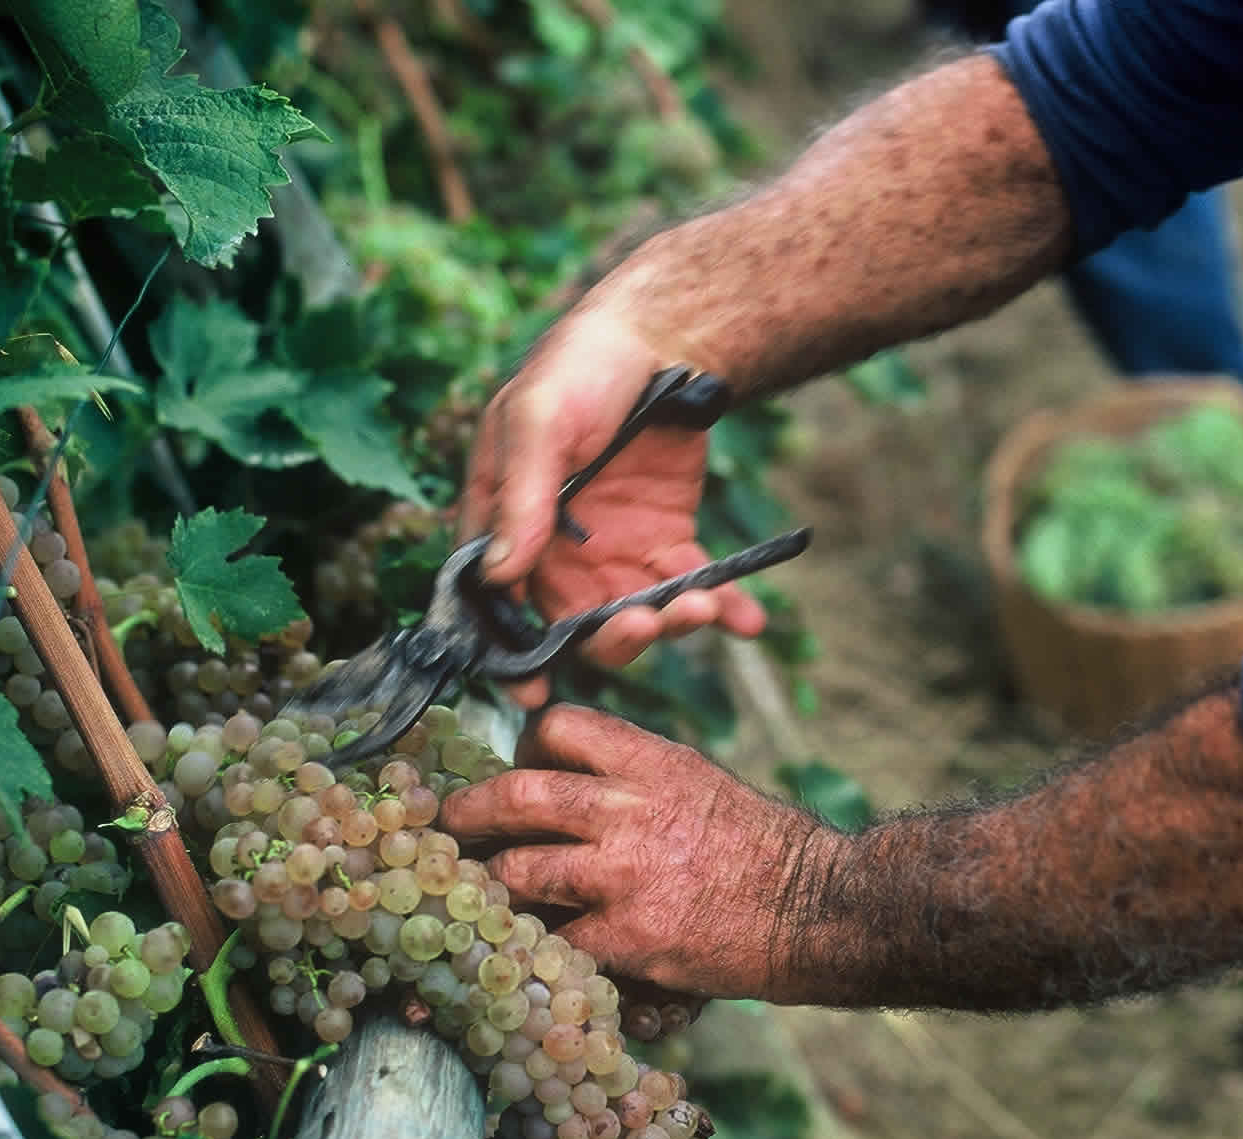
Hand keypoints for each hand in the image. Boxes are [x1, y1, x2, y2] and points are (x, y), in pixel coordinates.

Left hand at [438, 704, 844, 1002]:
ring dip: (493, 885)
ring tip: (479, 894)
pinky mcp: (627, 937)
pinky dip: (536, 944)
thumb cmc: (767, 847)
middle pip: (518, 793)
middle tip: (449, 825)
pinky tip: (528, 948)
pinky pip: (553, 939)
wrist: (814, 908)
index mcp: (650, 761)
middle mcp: (628, 809)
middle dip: (471, 811)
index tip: (519, 766)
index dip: (528, 746)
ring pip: (520, 870)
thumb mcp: (701, 782)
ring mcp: (622, 875)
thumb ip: (638, 779)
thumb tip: (580, 785)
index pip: (560, 728)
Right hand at [459, 309, 767, 705]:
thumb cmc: (577, 368)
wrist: (660, 340)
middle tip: (648, 624)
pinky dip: (722, 609)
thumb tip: (499, 574)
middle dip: (613, 638)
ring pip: (636, 616)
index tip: (534, 694)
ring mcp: (613, 553)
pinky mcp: (666, 543)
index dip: (509, 656)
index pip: (493, 605)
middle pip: (574, 625)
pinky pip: (691, 588)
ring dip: (672, 625)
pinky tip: (749, 620)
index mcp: (504, 525)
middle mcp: (556, 554)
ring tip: (707, 606)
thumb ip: (520, 498)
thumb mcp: (537, 421)